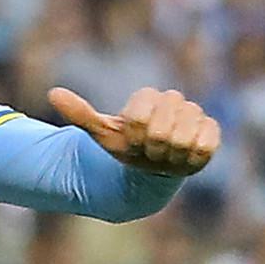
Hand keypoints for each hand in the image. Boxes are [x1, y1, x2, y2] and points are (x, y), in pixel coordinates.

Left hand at [46, 86, 221, 176]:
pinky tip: (183, 157)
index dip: (133, 135)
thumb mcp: (102, 135)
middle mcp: (174, 101)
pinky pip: (204, 146)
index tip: (132, 140)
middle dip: (150, 148)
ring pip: (181, 139)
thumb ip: (81, 114)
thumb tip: (52, 93)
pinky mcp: (213, 132)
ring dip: (169, 155)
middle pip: (160, 130)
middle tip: (149, 151)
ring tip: (164, 155)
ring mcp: (196, 115)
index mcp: (148, 97)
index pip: (139, 117)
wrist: (151, 170)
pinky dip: (191, 157)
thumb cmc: (127, 150)